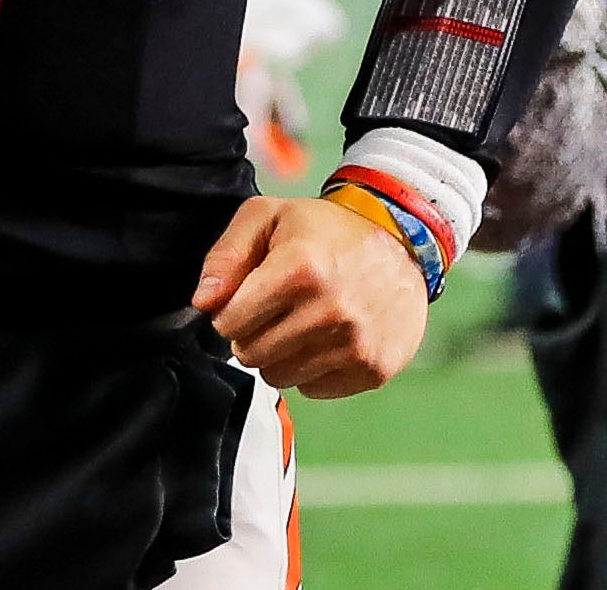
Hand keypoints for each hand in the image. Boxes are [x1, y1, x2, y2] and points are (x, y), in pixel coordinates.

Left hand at [191, 195, 428, 398]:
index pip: (229, 322)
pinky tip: (328, 338)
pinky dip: (313, 369)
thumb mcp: (269, 217)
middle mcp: (329, 311)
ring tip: (302, 322)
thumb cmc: (326, 230)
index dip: (231, 310)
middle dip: (253, 334)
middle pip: (250, 354)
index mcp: (300, 269)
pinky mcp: (373, 369)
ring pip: (279, 377)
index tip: (249, 298)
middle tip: (277, 310)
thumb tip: (204, 302)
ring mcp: (355, 344)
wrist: (402, 243)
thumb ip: (227, 255)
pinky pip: (314, 390)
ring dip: (281, 355)